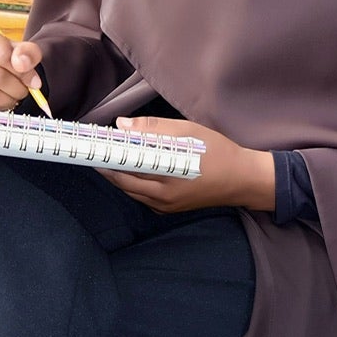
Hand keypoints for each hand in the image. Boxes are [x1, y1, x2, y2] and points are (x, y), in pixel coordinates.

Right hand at [0, 22, 43, 110]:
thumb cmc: (0, 60)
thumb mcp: (19, 52)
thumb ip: (28, 53)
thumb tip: (22, 64)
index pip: (2, 54)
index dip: (22, 72)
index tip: (31, 81)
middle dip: (15, 89)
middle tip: (21, 92)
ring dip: (4, 100)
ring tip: (8, 97)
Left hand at [98, 115, 275, 215]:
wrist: (243, 179)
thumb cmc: (218, 152)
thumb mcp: (187, 132)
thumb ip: (152, 129)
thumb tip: (122, 126)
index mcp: (165, 175)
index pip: (125, 165)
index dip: (106, 154)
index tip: (93, 143)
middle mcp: (162, 196)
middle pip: (123, 182)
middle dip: (107, 166)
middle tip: (95, 150)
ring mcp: (166, 206)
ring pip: (131, 191)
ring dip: (118, 176)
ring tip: (109, 159)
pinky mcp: (170, 210)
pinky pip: (143, 198)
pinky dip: (132, 185)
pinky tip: (131, 173)